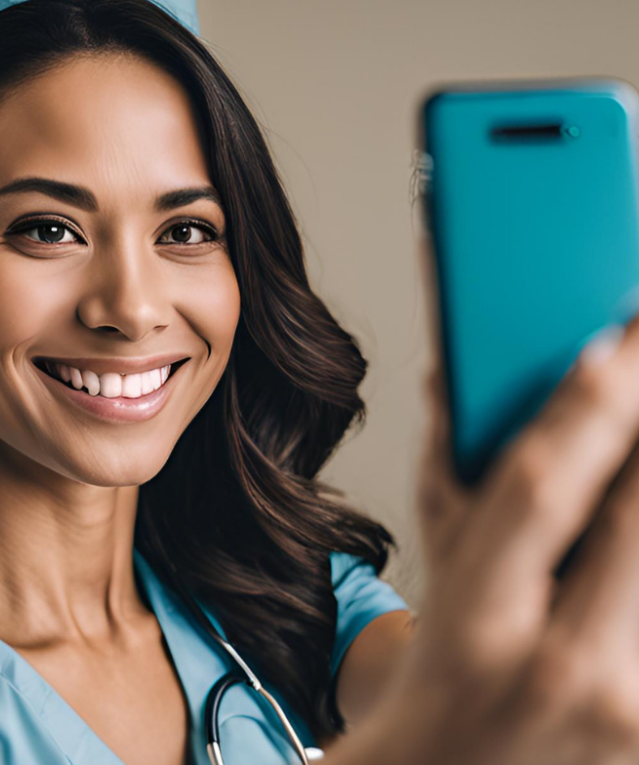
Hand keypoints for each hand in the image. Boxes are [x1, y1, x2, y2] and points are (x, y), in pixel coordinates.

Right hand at [329, 234, 638, 764]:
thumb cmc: (446, 677)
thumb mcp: (439, 577)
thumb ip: (450, 477)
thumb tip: (454, 378)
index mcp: (476, 624)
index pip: (536, 494)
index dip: (580, 411)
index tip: (612, 342)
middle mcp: (566, 673)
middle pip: (636, 524)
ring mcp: (635, 716)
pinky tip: (634, 512)